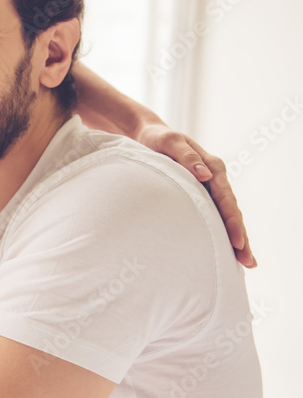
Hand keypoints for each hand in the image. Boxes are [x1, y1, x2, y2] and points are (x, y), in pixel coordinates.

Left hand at [135, 123, 256, 267]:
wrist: (149, 135)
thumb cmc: (158, 139)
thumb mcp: (169, 142)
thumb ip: (186, 157)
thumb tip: (206, 174)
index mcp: (212, 166)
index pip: (226, 199)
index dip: (232, 222)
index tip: (237, 241)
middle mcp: (215, 179)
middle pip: (232, 212)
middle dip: (240, 237)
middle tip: (248, 262)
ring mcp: (209, 187)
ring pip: (225, 216)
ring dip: (235, 238)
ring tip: (244, 262)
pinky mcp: (199, 194)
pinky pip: (213, 214)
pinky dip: (221, 231)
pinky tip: (227, 249)